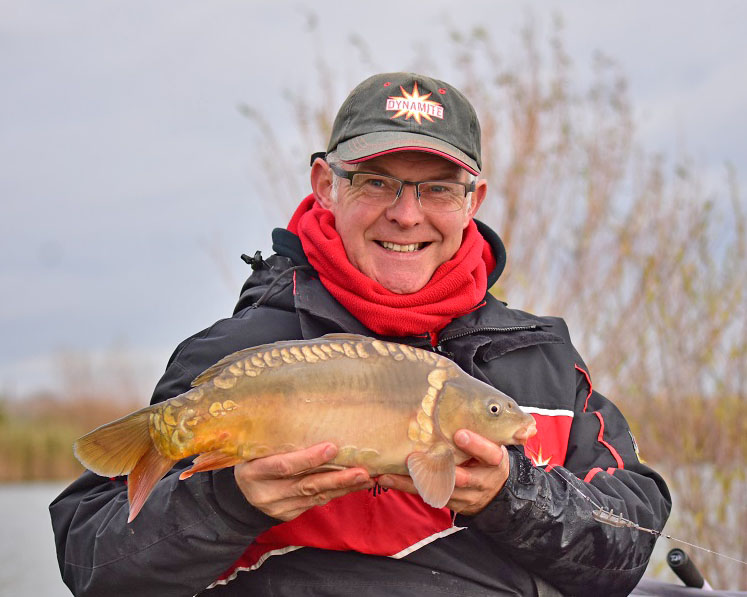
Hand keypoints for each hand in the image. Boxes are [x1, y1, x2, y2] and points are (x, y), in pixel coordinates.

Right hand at [234, 443, 373, 520]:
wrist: (239, 494)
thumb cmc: (252, 458)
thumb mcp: (255, 447)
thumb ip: (277, 440)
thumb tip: (314, 416)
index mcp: (253, 472)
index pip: (283, 466)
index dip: (308, 459)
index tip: (332, 448)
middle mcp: (265, 494)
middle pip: (305, 486)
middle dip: (336, 478)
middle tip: (361, 471)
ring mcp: (278, 507)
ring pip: (315, 496)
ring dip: (343, 487)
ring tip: (365, 477)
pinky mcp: (289, 514)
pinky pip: (316, 502)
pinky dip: (336, 492)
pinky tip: (355, 485)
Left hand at [377, 429, 509, 514]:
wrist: (497, 490)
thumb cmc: (488, 457)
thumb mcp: (492, 443)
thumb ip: (479, 430)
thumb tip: (457, 400)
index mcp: (494, 461)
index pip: (489, 453)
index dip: (476, 445)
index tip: (460, 434)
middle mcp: (482, 480)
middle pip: (462, 478)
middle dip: (440, 469)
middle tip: (416, 458)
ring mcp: (467, 496)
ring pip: (438, 489)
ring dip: (412, 482)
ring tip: (388, 475)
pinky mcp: (451, 502)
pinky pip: (428, 494)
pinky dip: (407, 487)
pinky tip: (388, 479)